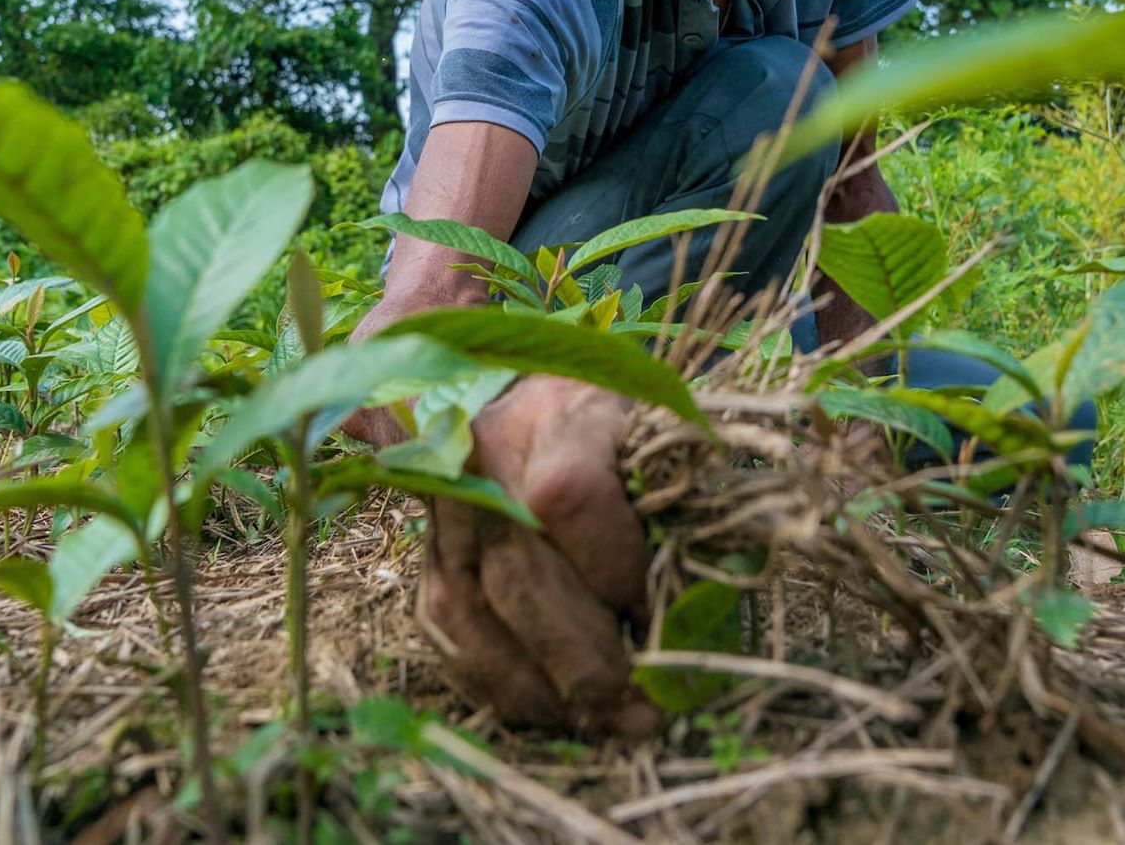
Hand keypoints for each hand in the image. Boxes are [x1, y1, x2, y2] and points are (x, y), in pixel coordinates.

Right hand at [416, 375, 660, 734]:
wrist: (528, 399)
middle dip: (585, 658)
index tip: (663, 617)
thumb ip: (675, 498)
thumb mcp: (656, 435)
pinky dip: (499, 685)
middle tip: (641, 710)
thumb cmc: (614, 428)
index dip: (619, 574)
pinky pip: (448, 635)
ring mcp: (444, 512)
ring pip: (475, 616)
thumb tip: (695, 601)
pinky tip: (551, 710)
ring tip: (604, 723)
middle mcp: (483, 459)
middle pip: (520, 575)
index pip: (571, 500)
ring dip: (542, 687)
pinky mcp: (429, 557)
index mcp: (552, 412)